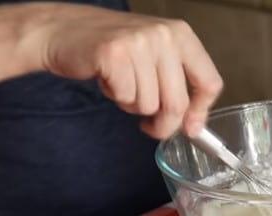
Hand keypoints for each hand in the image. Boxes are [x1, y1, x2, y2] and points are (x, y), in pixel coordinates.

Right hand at [35, 3, 222, 137]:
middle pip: (178, 103)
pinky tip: (108, 78)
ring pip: (150, 105)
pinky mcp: (114, 54)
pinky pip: (126, 98)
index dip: (200, 112)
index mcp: (181, 34)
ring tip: (122, 83)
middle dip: (163, 124)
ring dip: (134, 105)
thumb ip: (178, 84)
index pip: (210, 82)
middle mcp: (164, 35)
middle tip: (149, 125)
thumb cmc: (112, 49)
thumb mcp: (155, 56)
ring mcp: (139, 43)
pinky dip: (116, 97)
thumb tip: (195, 126)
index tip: (191, 128)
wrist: (61, 30)